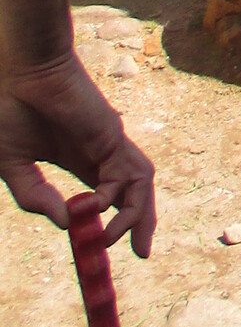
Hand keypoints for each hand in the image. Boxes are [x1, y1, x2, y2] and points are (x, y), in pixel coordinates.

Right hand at [0, 53, 156, 254]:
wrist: (20, 72)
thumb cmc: (11, 110)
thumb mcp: (14, 166)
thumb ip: (35, 196)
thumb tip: (66, 225)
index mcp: (80, 160)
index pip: (104, 197)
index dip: (107, 222)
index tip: (96, 249)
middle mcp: (101, 154)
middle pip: (133, 192)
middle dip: (141, 222)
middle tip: (141, 254)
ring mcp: (110, 143)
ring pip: (140, 183)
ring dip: (138, 214)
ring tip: (112, 242)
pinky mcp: (112, 134)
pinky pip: (130, 170)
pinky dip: (122, 195)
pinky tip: (98, 208)